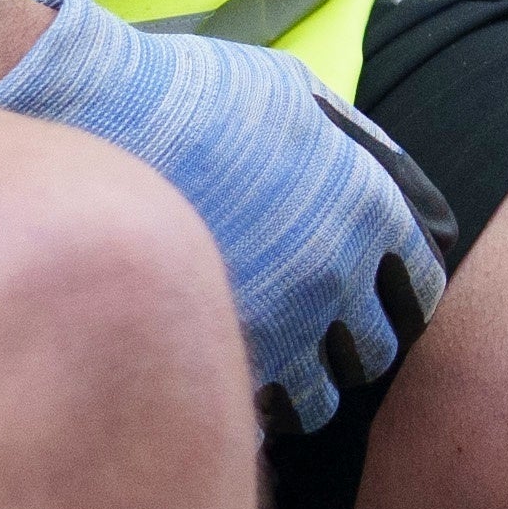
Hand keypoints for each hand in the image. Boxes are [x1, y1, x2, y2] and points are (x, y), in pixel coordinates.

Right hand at [0, 0, 453, 433]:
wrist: (86, 117)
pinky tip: (210, 370)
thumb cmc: (187, 96)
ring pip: (322, 400)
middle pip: (377, 350)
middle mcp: (339, 276)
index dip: (389, 292)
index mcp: (370, 209)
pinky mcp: (217, 362)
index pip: (421, 286)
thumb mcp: (292, 92)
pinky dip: (243, 405)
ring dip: (299, 386)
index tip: (361, 290)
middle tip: (305, 327)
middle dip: (347, 344)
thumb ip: (354, 145)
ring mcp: (281, 328)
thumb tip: (388, 180)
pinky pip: (257, 417)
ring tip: (256, 359)